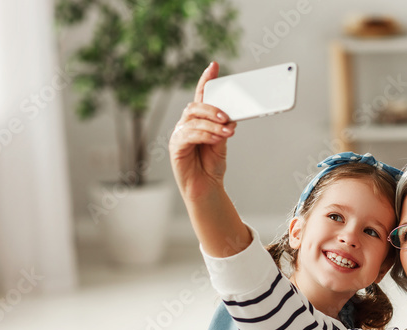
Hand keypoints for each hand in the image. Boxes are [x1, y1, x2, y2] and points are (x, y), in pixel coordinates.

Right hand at [170, 62, 236, 202]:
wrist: (206, 187)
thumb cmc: (212, 164)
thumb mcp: (222, 142)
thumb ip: (223, 127)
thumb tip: (230, 115)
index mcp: (199, 119)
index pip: (201, 95)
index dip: (206, 79)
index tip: (214, 66)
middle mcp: (186, 123)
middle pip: (196, 106)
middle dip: (212, 109)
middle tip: (228, 117)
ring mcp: (179, 134)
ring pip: (194, 120)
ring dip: (213, 124)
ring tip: (228, 131)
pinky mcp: (176, 146)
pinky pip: (189, 135)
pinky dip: (205, 135)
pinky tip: (216, 138)